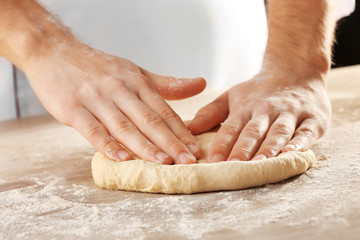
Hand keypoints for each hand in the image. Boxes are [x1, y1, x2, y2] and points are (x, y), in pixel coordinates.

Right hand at [24, 43, 205, 163]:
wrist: (55, 52)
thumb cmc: (99, 67)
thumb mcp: (135, 71)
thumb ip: (167, 84)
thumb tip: (201, 84)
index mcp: (136, 82)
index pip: (163, 111)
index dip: (180, 131)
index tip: (194, 149)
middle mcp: (119, 89)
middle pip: (149, 120)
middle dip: (170, 142)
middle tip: (187, 161)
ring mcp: (96, 98)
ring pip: (124, 126)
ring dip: (145, 146)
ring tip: (163, 162)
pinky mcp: (73, 108)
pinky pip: (93, 129)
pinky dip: (108, 145)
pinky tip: (122, 158)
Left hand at [187, 70, 330, 161]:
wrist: (296, 70)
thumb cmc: (260, 90)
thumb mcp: (232, 96)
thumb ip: (211, 112)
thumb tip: (188, 128)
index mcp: (246, 107)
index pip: (231, 127)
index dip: (222, 143)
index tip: (213, 160)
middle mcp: (267, 110)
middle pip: (253, 131)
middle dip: (243, 150)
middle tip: (233, 167)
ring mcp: (291, 114)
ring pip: (278, 132)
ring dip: (268, 149)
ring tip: (260, 165)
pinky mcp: (313, 119)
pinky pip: (306, 132)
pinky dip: (300, 143)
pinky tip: (291, 153)